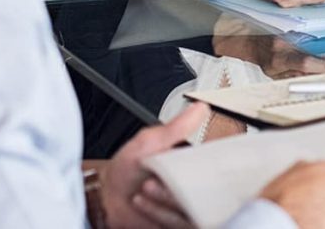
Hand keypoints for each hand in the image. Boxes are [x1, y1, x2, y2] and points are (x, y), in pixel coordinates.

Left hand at [101, 102, 206, 228]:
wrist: (105, 201)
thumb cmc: (126, 171)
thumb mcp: (149, 143)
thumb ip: (175, 128)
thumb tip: (199, 108)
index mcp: (193, 164)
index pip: (218, 162)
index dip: (216, 162)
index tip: (201, 161)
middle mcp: (194, 186)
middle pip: (206, 187)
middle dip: (179, 184)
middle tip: (158, 177)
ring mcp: (187, 206)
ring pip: (193, 206)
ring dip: (165, 198)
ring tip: (145, 188)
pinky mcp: (179, 223)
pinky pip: (182, 222)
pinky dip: (160, 213)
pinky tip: (143, 202)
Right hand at [212, 17, 324, 79]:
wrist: (232, 35)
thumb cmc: (254, 22)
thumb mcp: (278, 19)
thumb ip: (299, 26)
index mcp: (277, 48)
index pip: (306, 62)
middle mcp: (277, 62)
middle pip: (312, 69)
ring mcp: (276, 70)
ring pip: (309, 73)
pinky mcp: (276, 73)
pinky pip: (301, 73)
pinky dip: (318, 69)